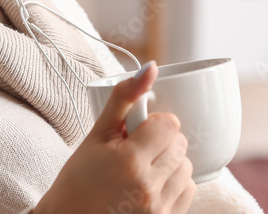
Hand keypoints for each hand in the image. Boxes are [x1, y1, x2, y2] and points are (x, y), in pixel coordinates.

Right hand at [34, 62, 196, 213]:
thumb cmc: (78, 179)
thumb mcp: (97, 134)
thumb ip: (124, 97)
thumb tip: (151, 68)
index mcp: (129, 160)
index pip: (169, 124)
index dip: (153, 124)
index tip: (135, 133)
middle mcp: (147, 187)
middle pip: (180, 144)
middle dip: (161, 142)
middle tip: (135, 151)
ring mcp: (158, 208)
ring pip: (186, 167)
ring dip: (169, 163)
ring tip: (142, 169)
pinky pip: (188, 191)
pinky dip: (174, 183)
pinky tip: (150, 185)